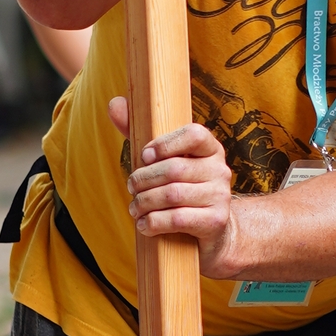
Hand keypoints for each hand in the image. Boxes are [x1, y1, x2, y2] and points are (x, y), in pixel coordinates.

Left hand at [108, 97, 237, 275]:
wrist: (210, 232)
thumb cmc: (181, 189)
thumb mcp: (162, 161)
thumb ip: (139, 132)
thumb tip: (115, 103)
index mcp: (210, 149)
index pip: (194, 134)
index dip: (165, 144)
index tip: (144, 156)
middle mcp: (220, 169)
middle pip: (174, 169)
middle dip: (143, 179)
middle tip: (131, 187)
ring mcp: (221, 196)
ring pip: (173, 195)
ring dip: (145, 203)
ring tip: (135, 208)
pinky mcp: (216, 221)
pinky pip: (178, 219)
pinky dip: (154, 222)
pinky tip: (144, 224)